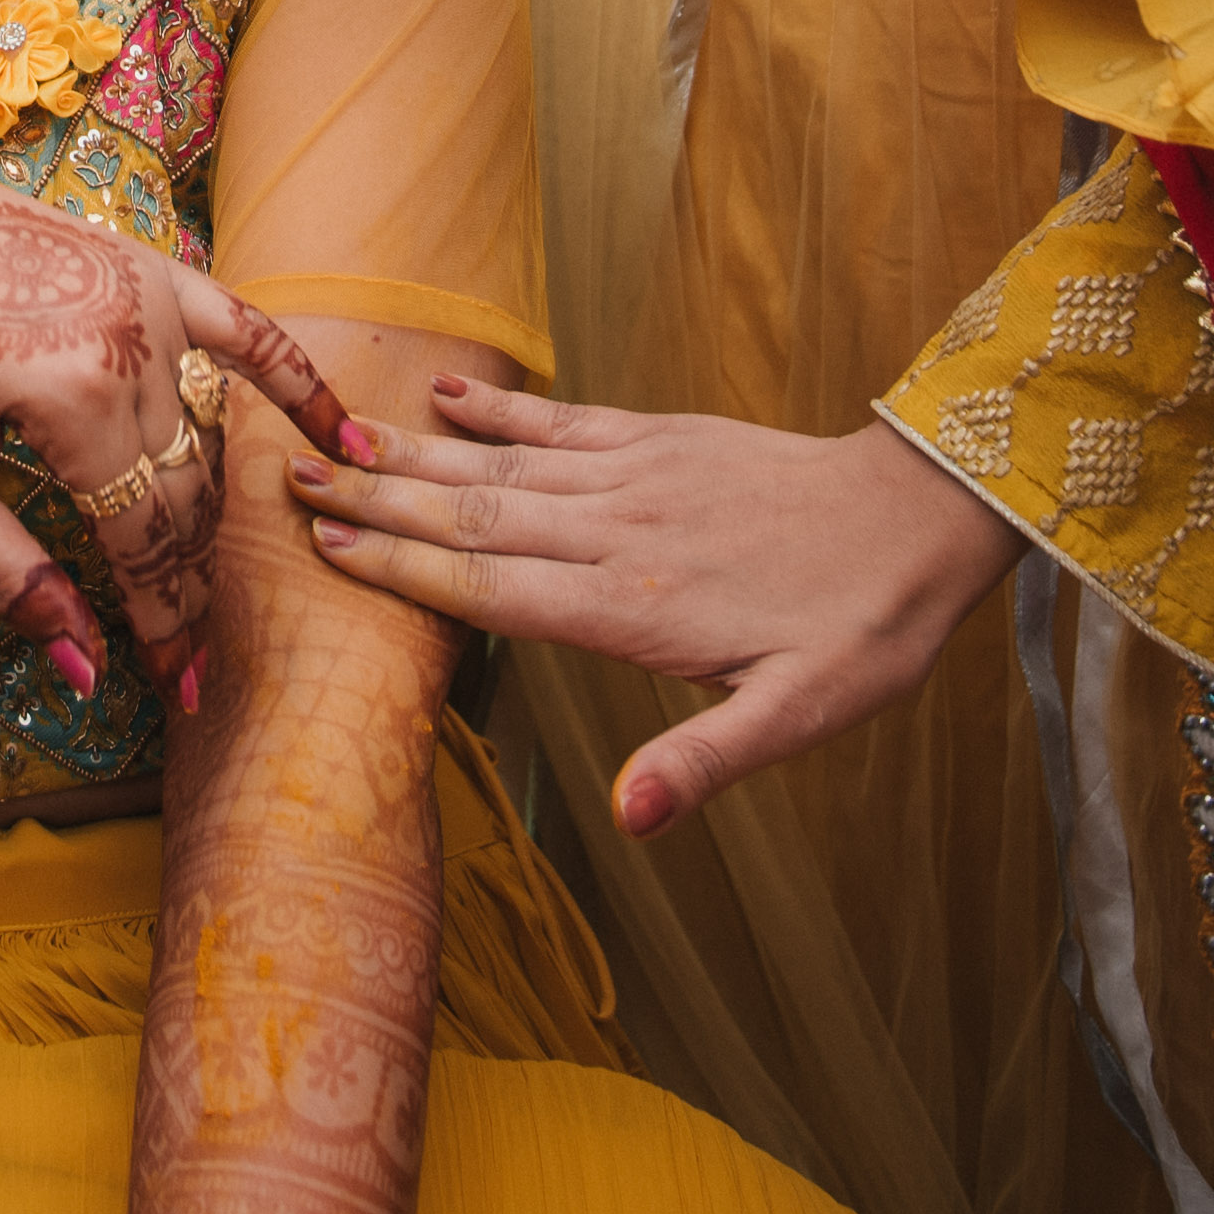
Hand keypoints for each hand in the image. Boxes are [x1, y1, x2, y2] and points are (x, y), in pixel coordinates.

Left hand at [0, 152, 358, 708]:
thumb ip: (8, 569)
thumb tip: (82, 668)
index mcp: (72, 398)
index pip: (144, 541)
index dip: (164, 627)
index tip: (180, 695)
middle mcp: (132, 344)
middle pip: (186, 496)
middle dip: (188, 587)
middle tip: (190, 666)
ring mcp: (151, 298)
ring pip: (209, 436)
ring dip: (211, 515)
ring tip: (209, 590)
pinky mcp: (149, 269)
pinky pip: (246, 332)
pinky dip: (300, 386)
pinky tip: (348, 439)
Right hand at [282, 378, 1018, 835]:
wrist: (923, 521)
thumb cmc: (862, 633)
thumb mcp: (800, 718)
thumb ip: (705, 764)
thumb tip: (629, 822)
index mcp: (637, 608)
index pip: (496, 589)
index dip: (407, 570)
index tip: (328, 551)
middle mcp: (621, 532)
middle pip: (478, 516)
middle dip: (381, 501)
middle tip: (290, 485)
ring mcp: (639, 476)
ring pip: (507, 465)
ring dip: (418, 452)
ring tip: (337, 435)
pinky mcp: (663, 439)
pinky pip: (566, 421)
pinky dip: (502, 408)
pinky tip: (447, 392)